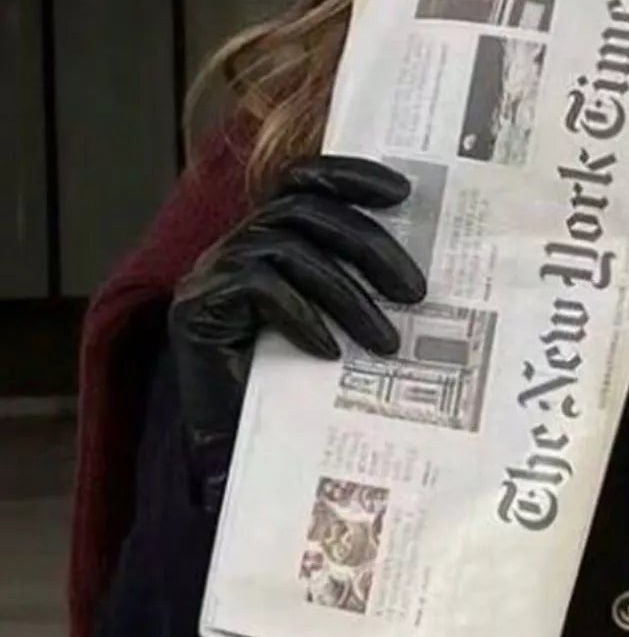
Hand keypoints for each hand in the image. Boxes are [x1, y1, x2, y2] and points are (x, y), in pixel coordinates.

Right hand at [167, 155, 425, 513]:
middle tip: (416, 292)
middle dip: (369, 245)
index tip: (404, 192)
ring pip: (290, 250)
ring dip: (349, 295)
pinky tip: (330, 352)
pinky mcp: (196, 307)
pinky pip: (260, 286)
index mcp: (265, 243)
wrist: (241, 461)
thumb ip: (358, 292)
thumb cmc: (297, 401)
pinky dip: (303, 315)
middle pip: (305, 212)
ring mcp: (210, 275)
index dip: (350, 175)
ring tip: (387, 343)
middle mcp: (233, 248)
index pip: (303, 182)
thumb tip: (423, 277)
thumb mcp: (338, 335)